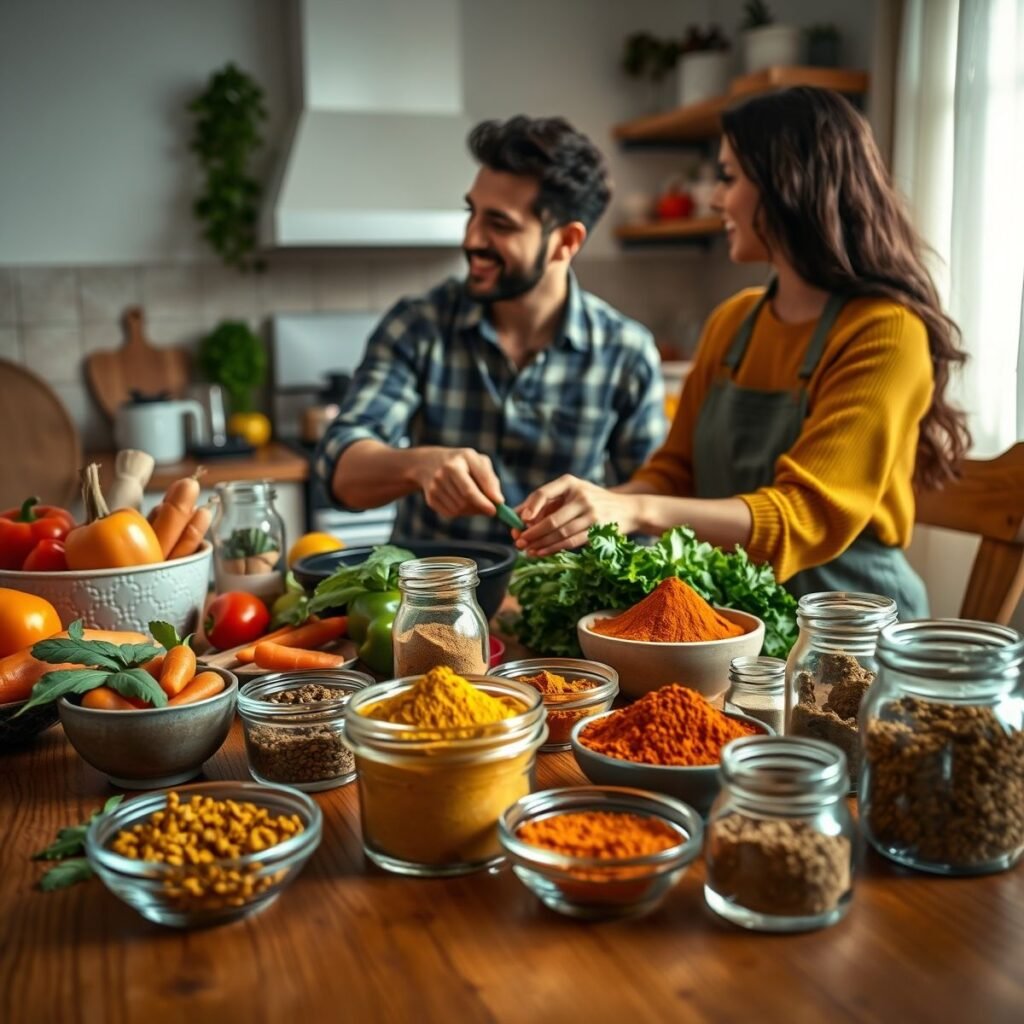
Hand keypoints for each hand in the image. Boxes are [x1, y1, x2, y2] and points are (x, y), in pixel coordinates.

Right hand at [411, 447, 503, 517]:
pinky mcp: (430, 498)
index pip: (469, 489)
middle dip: (480, 506)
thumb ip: (490, 479)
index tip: (495, 510)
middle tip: (490, 507)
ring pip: (459, 509)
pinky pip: (450, 514)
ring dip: (471, 509)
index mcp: (456, 462)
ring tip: (475, 500)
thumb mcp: (478, 462)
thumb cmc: (463, 462)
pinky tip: (462, 501)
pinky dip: (460, 512)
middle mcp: (443, 474)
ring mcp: (434, 487)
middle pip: (465, 501)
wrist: (429, 462)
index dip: (483, 502)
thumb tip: (498, 501)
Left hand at [514, 476, 639, 555]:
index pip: (544, 493)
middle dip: (532, 533)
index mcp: (570, 483)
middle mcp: (581, 496)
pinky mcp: (598, 529)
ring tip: (527, 549)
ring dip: (541, 543)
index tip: (521, 520)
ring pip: (560, 533)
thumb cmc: (592, 501)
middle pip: (552, 519)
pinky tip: (541, 552)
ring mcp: (591, 513)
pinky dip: (554, 548)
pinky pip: (571, 542)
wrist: (628, 509)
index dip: (530, 507)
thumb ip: (547, 503)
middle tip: (519, 541)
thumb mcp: (572, 494)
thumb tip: (517, 517)